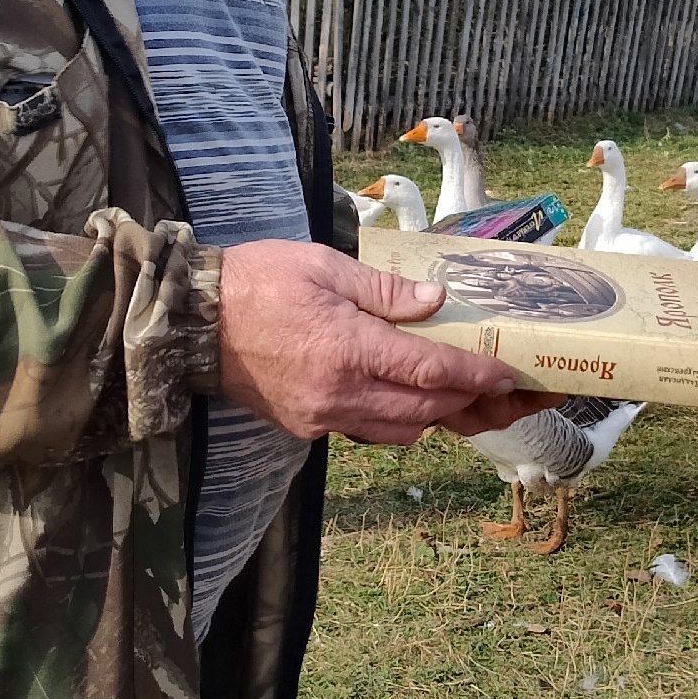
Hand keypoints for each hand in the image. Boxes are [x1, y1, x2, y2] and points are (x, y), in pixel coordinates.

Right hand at [217, 240, 561, 445]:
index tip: (503, 374)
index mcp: (346, 347)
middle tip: (492, 386)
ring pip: (399, 430)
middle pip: (423, 408)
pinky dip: (395, 419)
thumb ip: (385, 291)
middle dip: (464, 399)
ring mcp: (321, 416)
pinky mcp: (306, 427)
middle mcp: (339, 392)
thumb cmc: (257, 282)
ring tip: (452, 391)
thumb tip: (435, 302)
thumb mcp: (324, 267)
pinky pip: (366, 431)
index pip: (428, 370)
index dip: (473, 375)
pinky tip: (403, 397)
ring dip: (432, 414)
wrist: (194, 324)